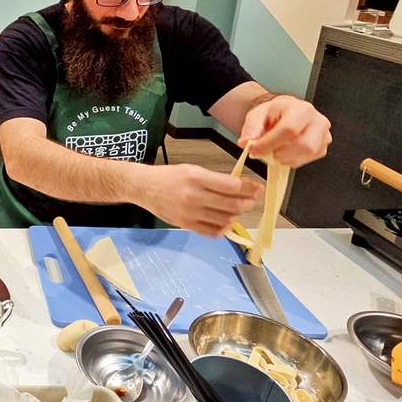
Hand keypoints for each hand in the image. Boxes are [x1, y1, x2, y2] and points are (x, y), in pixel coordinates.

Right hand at [140, 164, 261, 235]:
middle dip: (248, 203)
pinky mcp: (186, 224)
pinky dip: (223, 229)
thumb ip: (215, 179)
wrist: (144, 187)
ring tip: (238, 210)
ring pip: (225, 220)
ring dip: (237, 216)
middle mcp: (194, 196)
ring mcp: (190, 212)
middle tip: (252, 200)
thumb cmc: (169, 176)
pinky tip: (225, 222)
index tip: (257, 188)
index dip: (249, 188)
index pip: (232, 186)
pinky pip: (212, 232)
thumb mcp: (193, 169)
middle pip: (232, 204)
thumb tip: (240, 187)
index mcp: (196, 177)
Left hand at [239, 95, 331, 166]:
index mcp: (301, 109)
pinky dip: (293, 160)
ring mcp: (323, 134)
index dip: (269, 143)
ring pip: (308, 154)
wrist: (286, 113)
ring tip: (275, 150)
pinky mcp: (323, 146)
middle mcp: (317, 120)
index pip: (289, 130)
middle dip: (280, 153)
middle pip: (303, 144)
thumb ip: (251, 127)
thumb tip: (247, 142)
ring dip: (286, 158)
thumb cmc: (274, 114)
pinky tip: (285, 152)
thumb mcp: (257, 114)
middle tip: (266, 151)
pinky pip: (308, 159)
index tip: (254, 150)